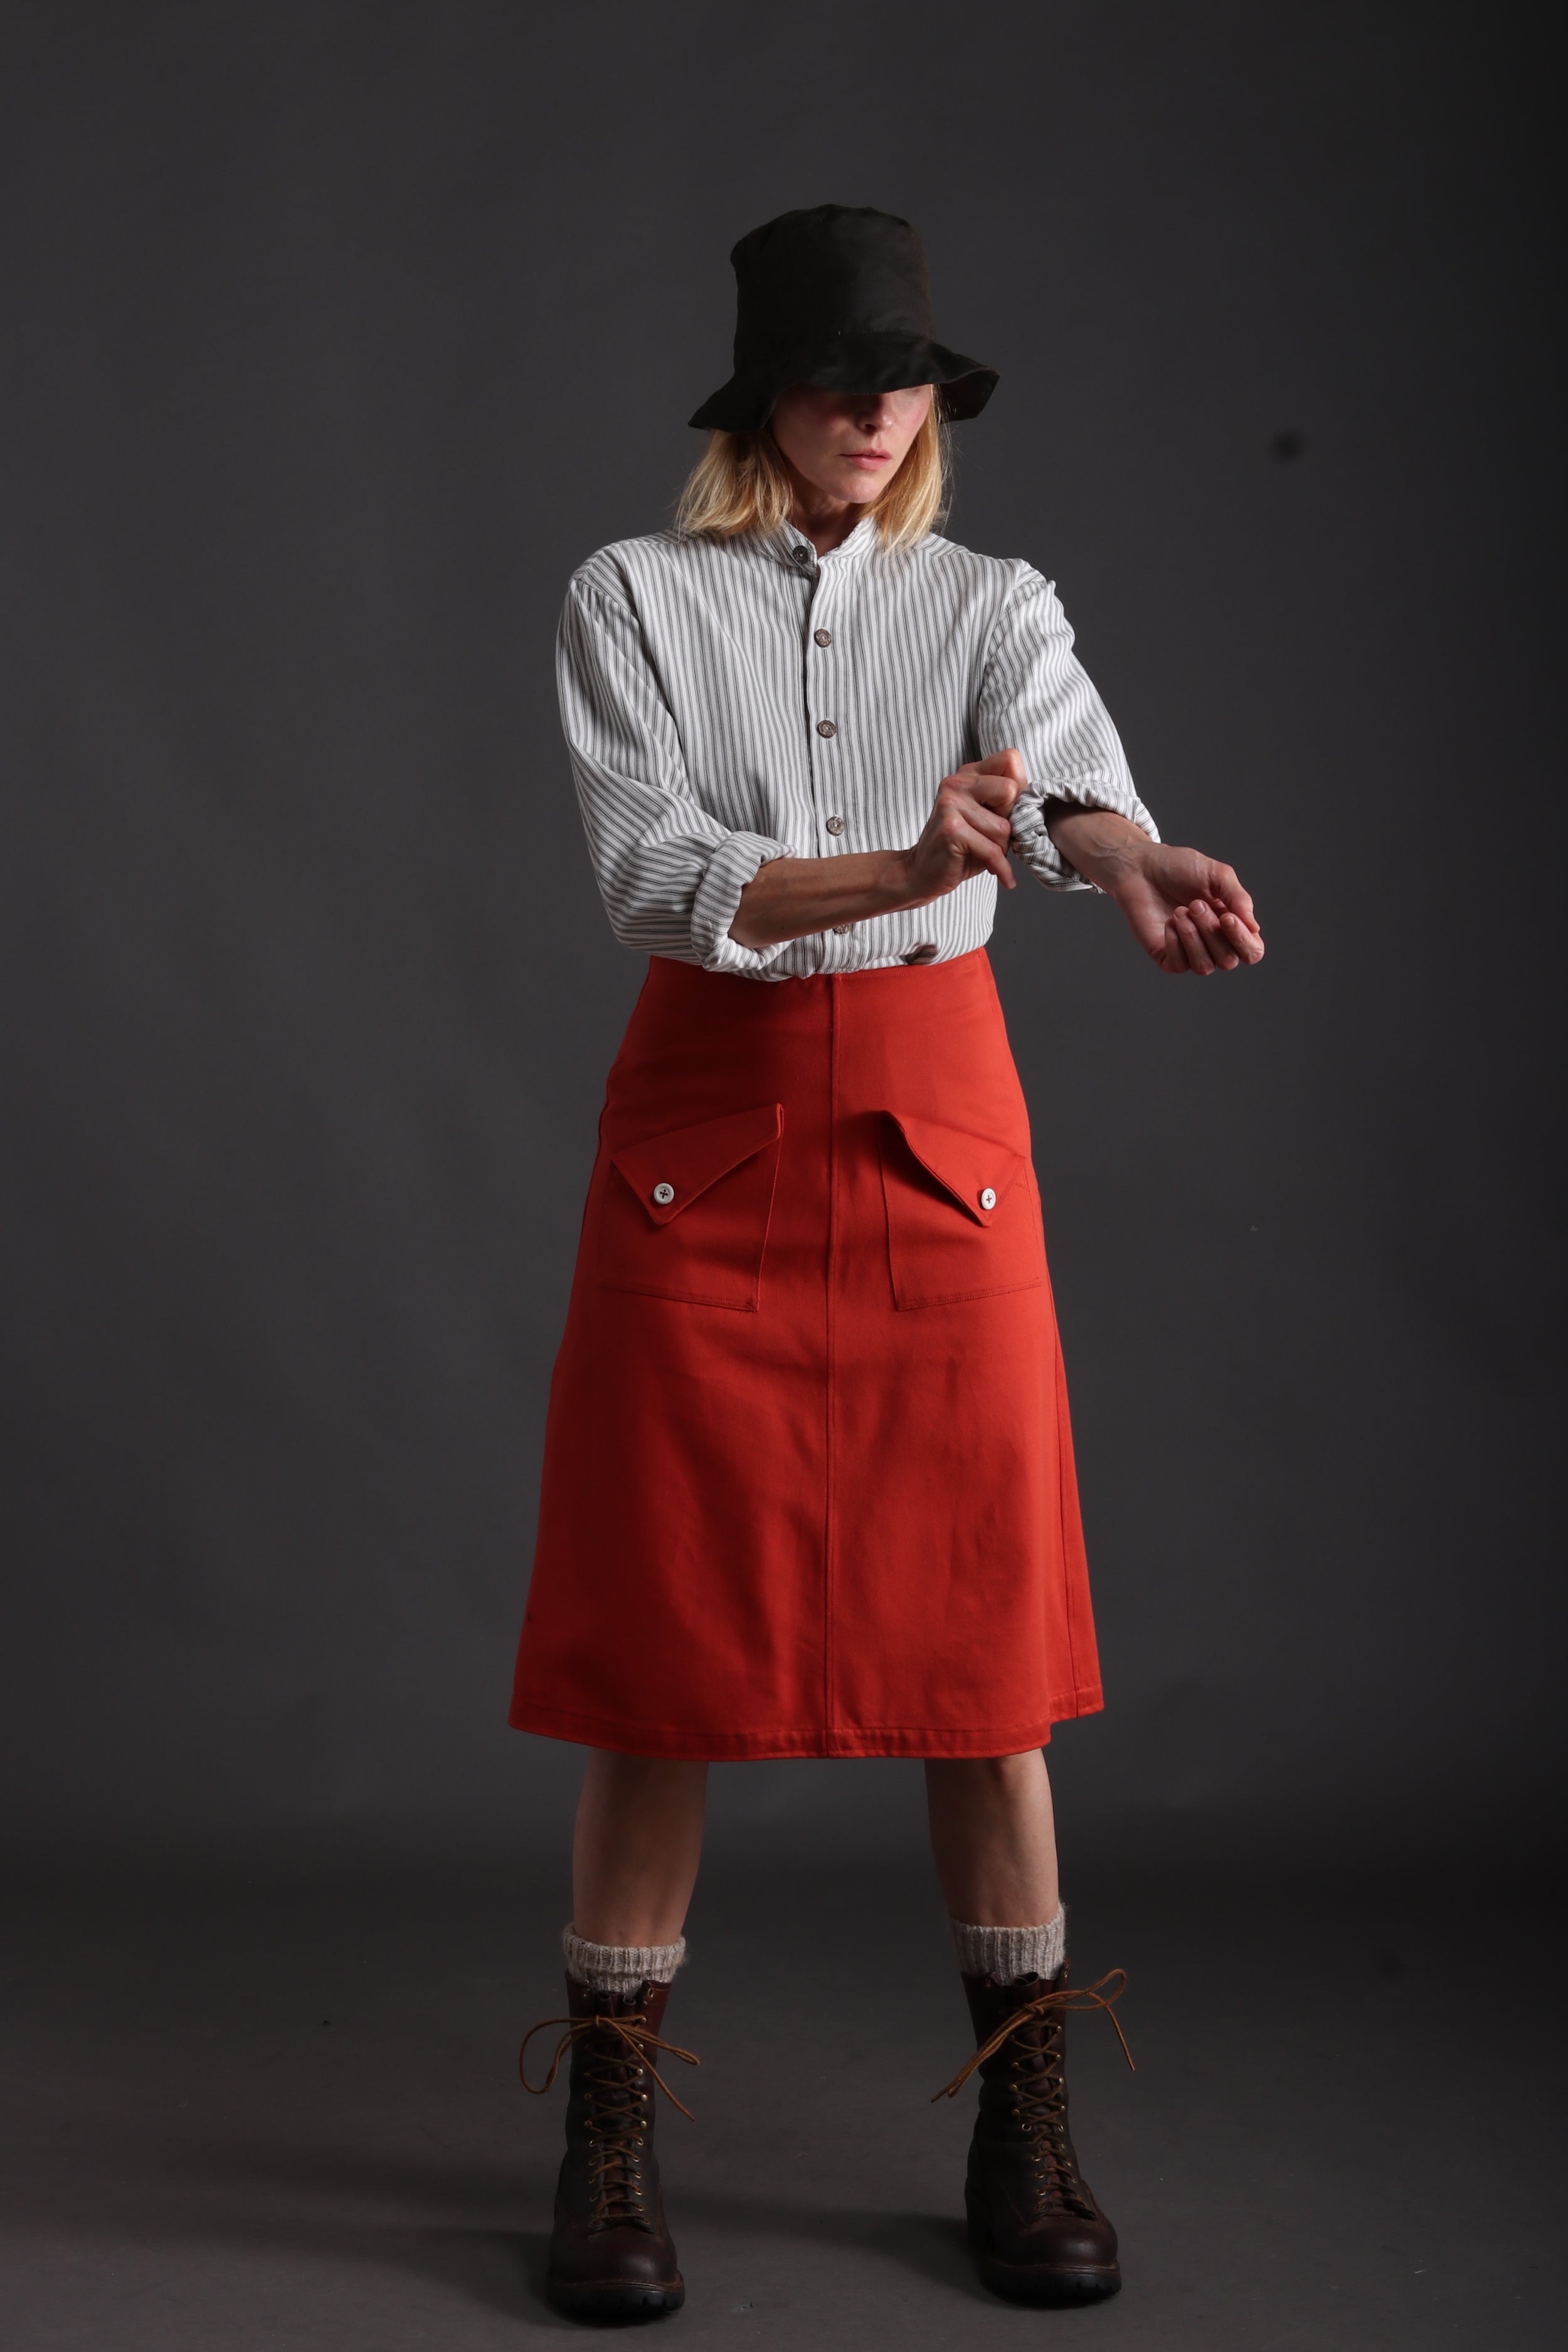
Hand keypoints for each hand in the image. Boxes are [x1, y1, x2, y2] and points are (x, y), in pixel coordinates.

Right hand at [902, 749, 1024, 904]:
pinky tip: (1001, 875)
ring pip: (1004, 827)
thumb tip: (1033, 799)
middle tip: (994, 836)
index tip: (1006, 811)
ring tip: (984, 852)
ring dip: (1001, 848)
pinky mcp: (952, 829)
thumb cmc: (962, 846)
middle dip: (1010, 820)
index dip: (1017, 788)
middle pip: (1010, 790)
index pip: (1010, 760)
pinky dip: (1000, 867)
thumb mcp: (987, 817)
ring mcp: (951, 804)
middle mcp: (956, 783)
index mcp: (967, 774)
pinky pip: (992, 850)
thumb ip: (1007, 801)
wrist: (924, 872)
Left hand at [1113, 841, 1264, 975]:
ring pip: (1204, 967)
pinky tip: (1169, 922)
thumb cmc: (1181, 868)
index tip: (1226, 917)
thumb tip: (1254, 928)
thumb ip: (1238, 898)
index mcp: (1233, 925)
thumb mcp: (1217, 875)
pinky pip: (1179, 966)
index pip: (1252, 951)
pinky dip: (1174, 943)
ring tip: (1179, 911)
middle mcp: (1215, 944)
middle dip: (1211, 931)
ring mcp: (1190, 952)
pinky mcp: (1166, 957)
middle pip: (1228, 960)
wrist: (1143, 868)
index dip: (1243, 940)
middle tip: (1194, 904)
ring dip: (1192, 937)